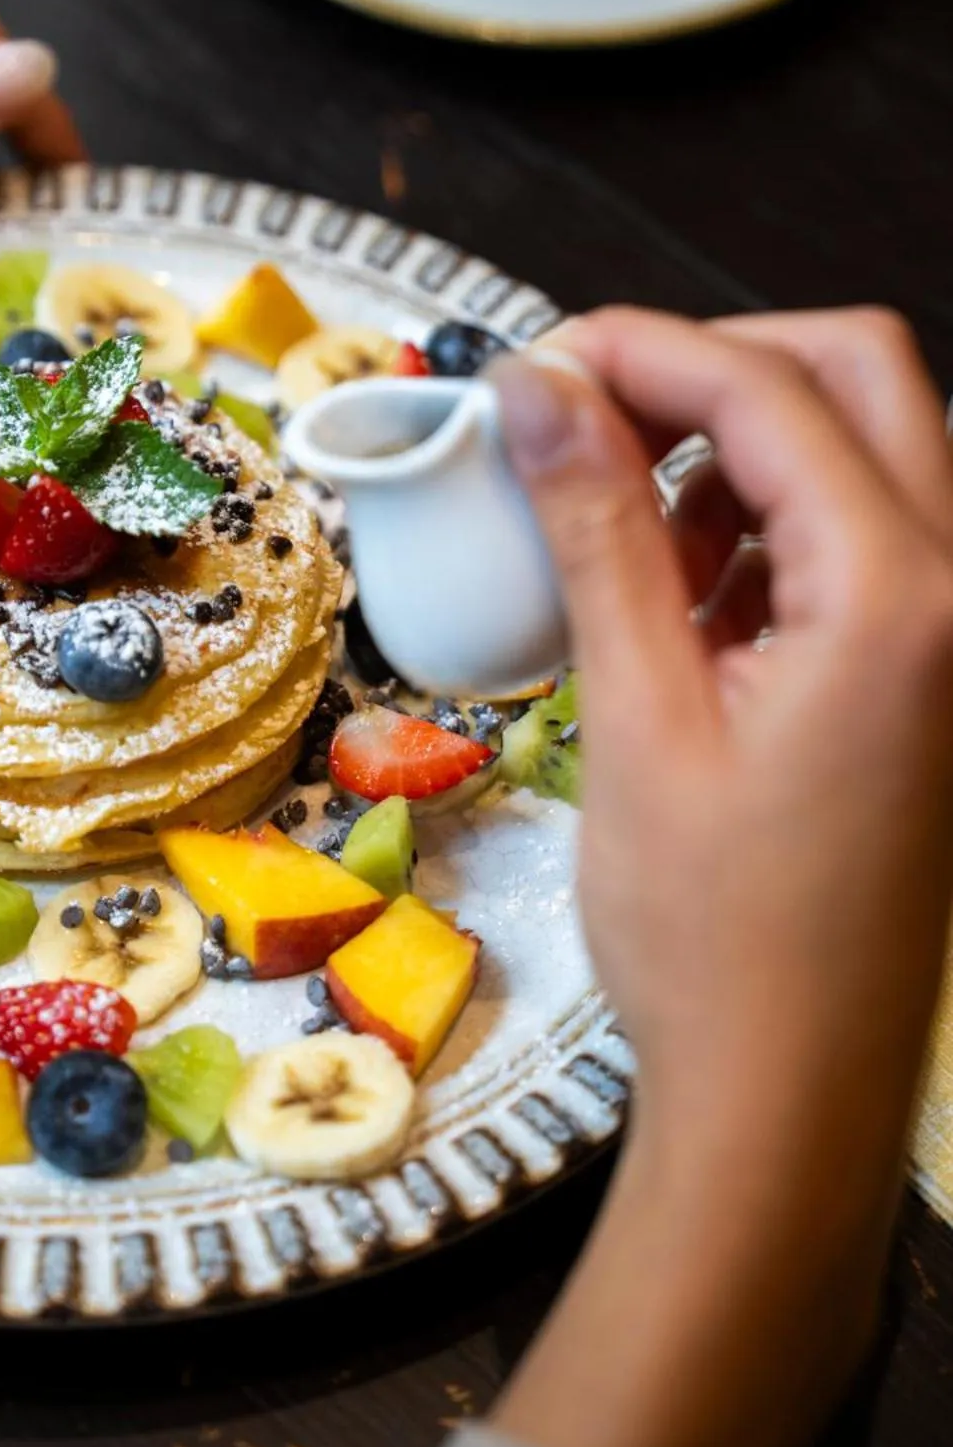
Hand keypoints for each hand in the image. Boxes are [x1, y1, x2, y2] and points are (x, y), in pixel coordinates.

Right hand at [488, 309, 952, 1446]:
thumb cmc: (711, 937)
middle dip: (714, 367)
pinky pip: (868, 536)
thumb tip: (541, 390)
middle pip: (857, 376)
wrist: (791, 1095)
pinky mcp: (934, 674)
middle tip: (590, 410)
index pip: (772, 393)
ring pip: (869, 447)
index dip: (640, 351)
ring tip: (627, 533)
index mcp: (899, 597)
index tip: (534, 365)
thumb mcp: (635, 717)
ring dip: (743, 449)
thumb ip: (599, 531)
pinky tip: (685, 600)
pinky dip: (773, 525)